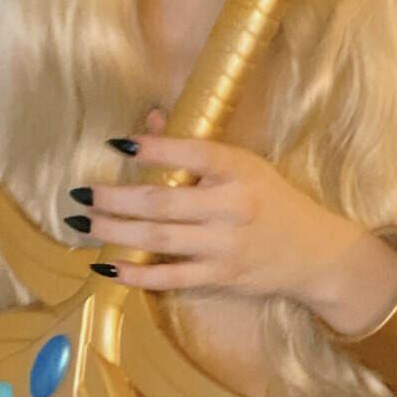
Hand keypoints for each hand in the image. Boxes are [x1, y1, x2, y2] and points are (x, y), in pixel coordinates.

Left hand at [71, 134, 396, 331]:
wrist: (316, 253)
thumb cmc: (273, 202)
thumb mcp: (245, 166)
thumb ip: (197, 146)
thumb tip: (151, 120)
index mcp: (239, 170)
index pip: (193, 152)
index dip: (153, 148)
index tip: (116, 143)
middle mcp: (233, 206)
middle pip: (162, 201)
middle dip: (114, 198)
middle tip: (80, 194)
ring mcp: (227, 245)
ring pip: (159, 239)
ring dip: (115, 233)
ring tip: (83, 225)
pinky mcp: (223, 277)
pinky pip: (171, 276)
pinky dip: (136, 274)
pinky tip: (107, 268)